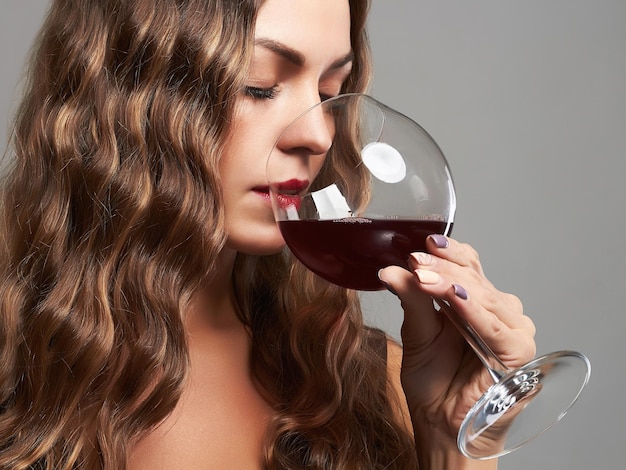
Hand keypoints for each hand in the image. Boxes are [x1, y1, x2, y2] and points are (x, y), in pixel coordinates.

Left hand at [378, 234, 535, 456]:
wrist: (440, 423)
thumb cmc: (433, 381)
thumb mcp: (416, 332)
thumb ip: (411, 298)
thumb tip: (390, 270)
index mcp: (474, 300)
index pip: (467, 264)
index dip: (446, 252)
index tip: (420, 244)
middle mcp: (497, 310)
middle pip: (473, 277)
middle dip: (441, 268)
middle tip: (414, 261)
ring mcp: (511, 328)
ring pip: (483, 296)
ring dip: (451, 284)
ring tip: (423, 276)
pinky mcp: (518, 352)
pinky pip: (495, 326)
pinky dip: (474, 311)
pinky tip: (455, 297)